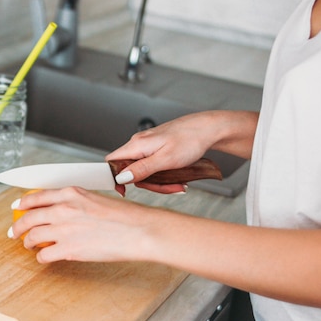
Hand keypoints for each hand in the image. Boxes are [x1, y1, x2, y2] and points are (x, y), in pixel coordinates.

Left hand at [8, 187, 156, 262]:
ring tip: (29, 246)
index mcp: (72, 193)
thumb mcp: (97, 199)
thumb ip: (77, 203)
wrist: (140, 231)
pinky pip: (44, 255)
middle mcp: (64, 209)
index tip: (16, 207)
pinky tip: (45, 258)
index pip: (38, 197)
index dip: (23, 203)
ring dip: (28, 242)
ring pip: (32, 236)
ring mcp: (64, 230)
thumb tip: (63, 212)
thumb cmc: (126, 217)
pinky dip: (41, 258)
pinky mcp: (68, 250)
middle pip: (29, 217)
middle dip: (18, 226)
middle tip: (14, 232)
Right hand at [107, 110, 256, 193]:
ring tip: (178, 184)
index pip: (112, 162)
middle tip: (168, 187)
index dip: (114, 178)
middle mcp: (139, 144)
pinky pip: (153, 167)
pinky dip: (164, 176)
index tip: (124, 191)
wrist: (208, 129)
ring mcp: (148, 147)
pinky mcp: (156, 149)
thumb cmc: (190, 139)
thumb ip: (141, 169)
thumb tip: (121, 177)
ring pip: (144, 172)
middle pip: (131, 172)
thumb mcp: (165, 160)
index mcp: (137, 145)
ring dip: (160, 182)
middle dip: (149, 184)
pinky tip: (178, 178)